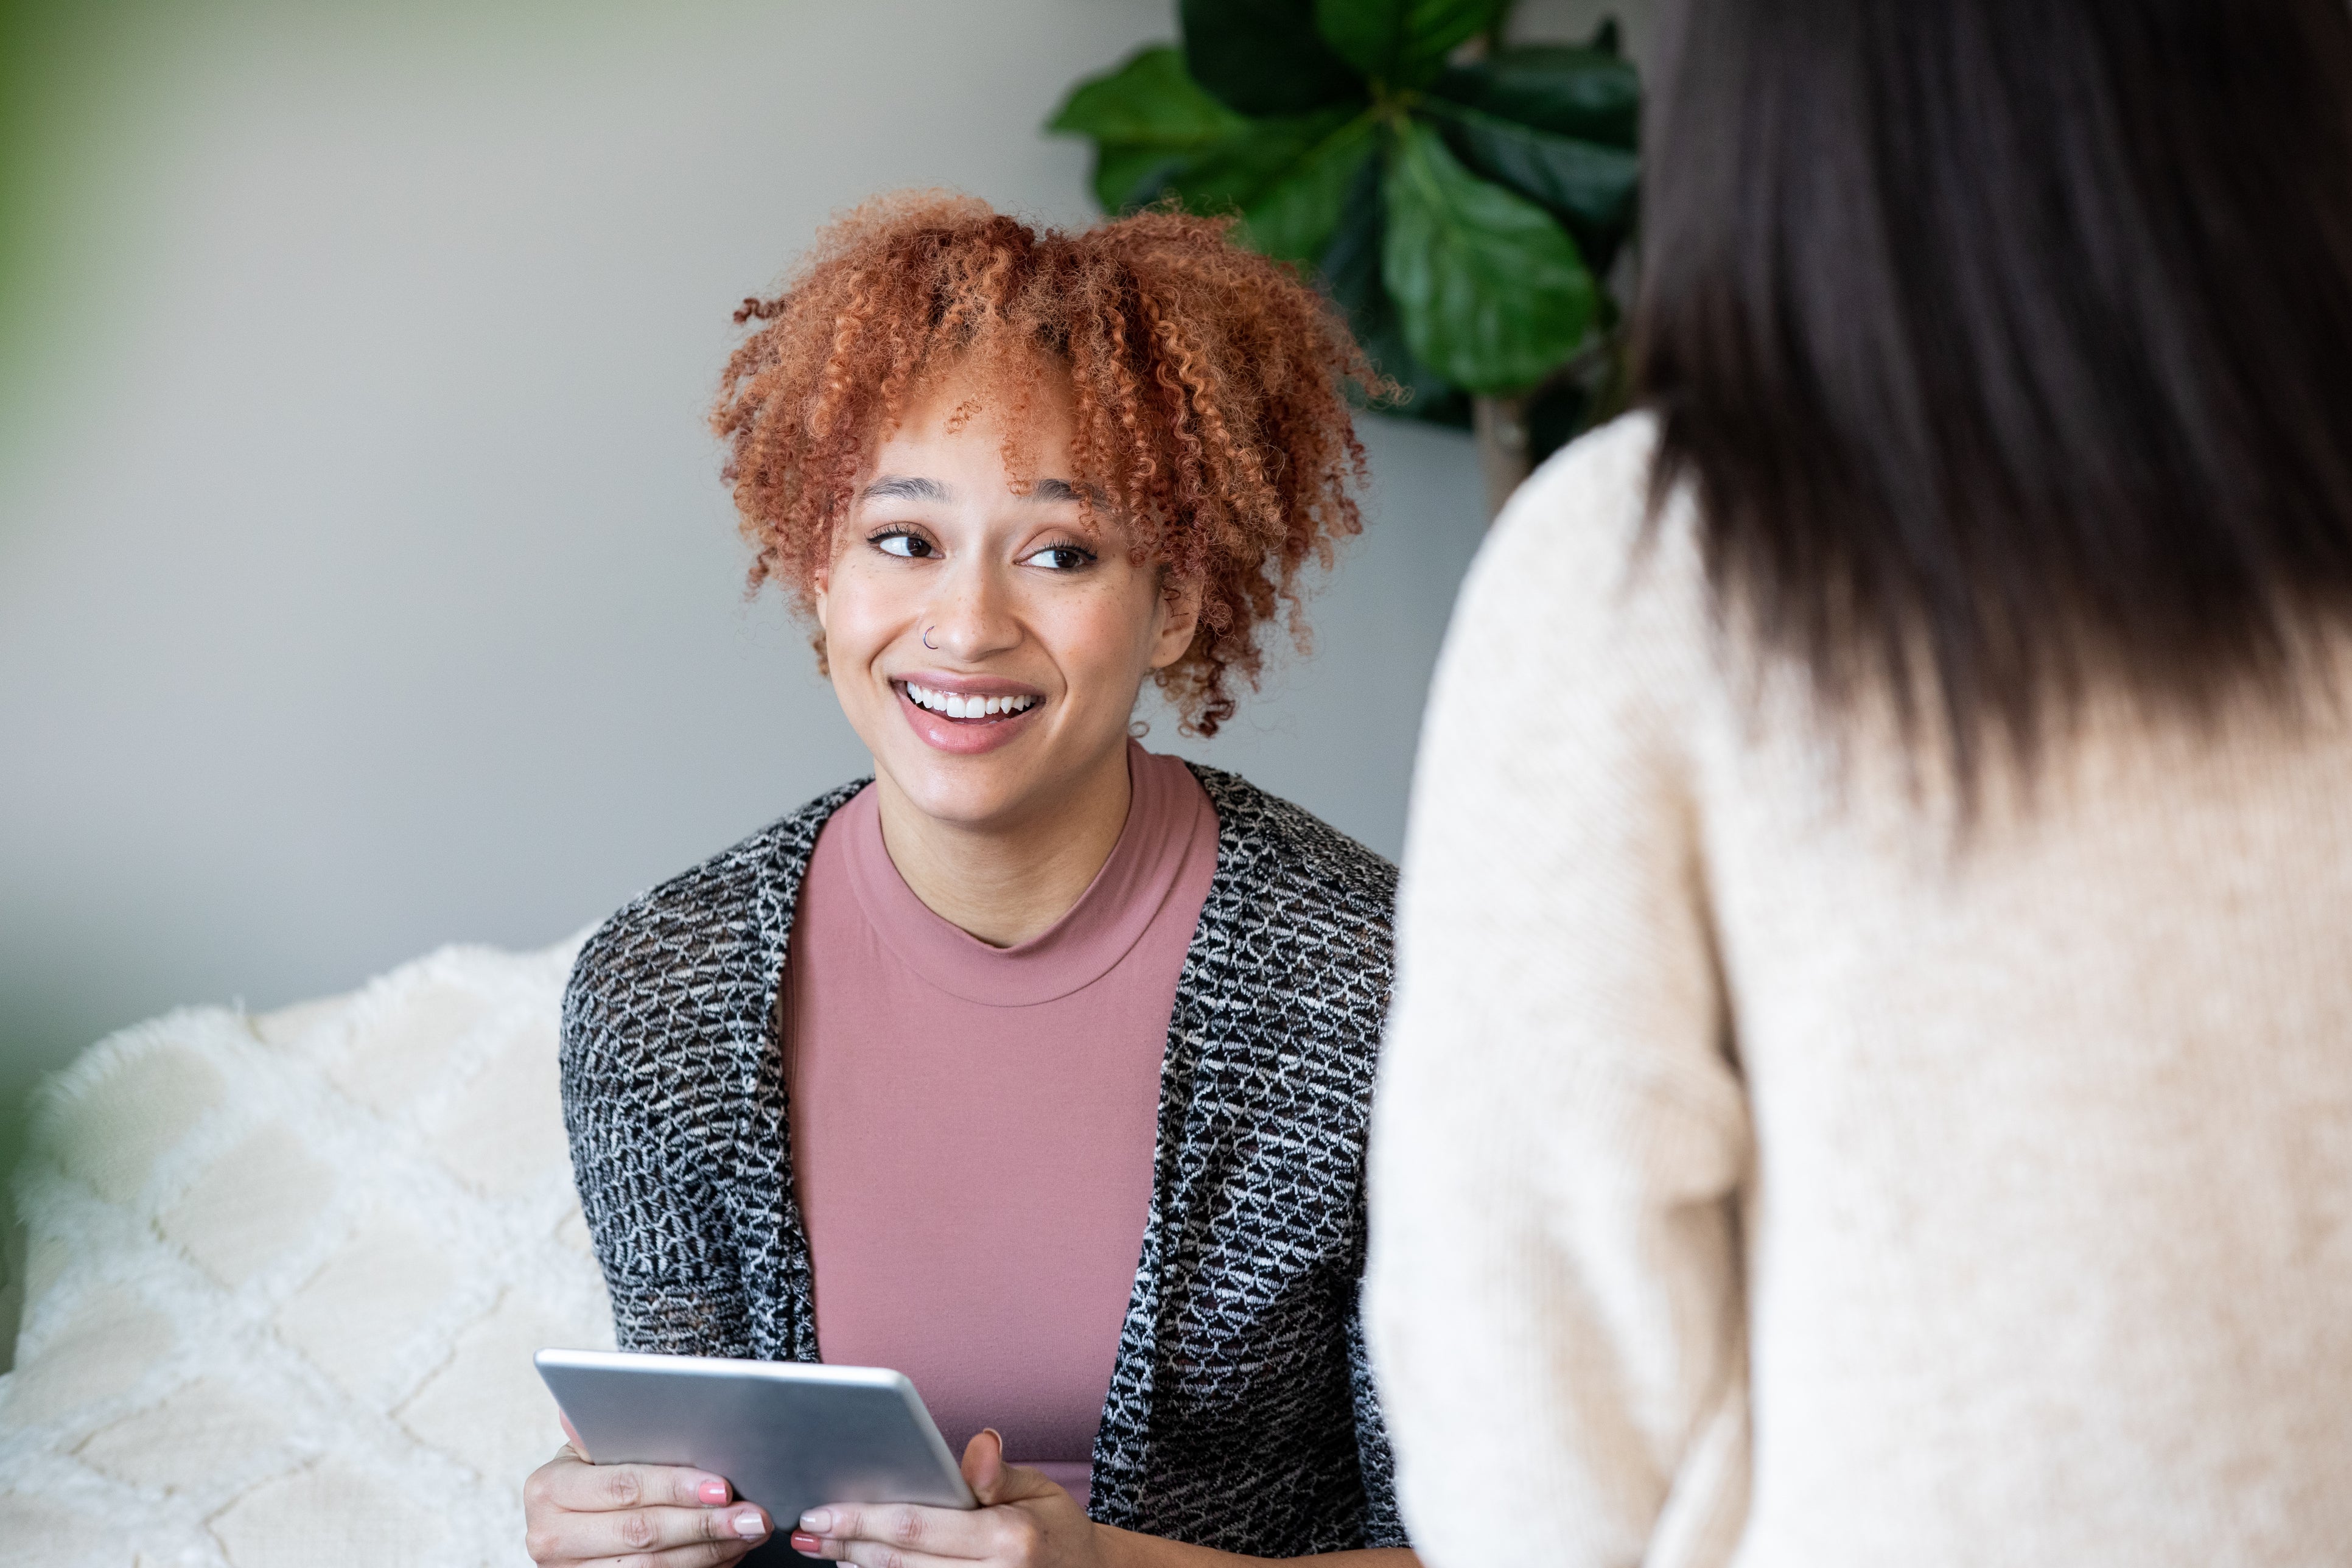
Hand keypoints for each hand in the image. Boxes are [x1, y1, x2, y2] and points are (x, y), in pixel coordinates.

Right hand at [523, 1410, 774, 1565]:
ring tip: (750, 1532)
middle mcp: (550, 1536)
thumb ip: (606, 1429)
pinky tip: (729, 1552)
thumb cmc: (587, 1475)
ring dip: (710, 1551)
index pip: (624, 1487)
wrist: (561, 1523)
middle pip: (642, 1534)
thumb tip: (614, 1400)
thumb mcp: (588, 1450)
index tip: (723, 1487)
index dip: (676, 1488)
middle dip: (704, 1524)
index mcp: (549, 1489)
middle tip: (753, 1516)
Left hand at [789, 1429, 1106, 1567]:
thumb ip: (998, 1473)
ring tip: (824, 1549)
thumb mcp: (1038, 1489)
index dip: (863, 1519)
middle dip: (846, 1545)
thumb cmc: (1054, 1527)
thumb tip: (978, 1444)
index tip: (822, 1510)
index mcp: (1008, 1537)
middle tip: (806, 1531)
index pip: (917, 1527)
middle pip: (901, 1563)